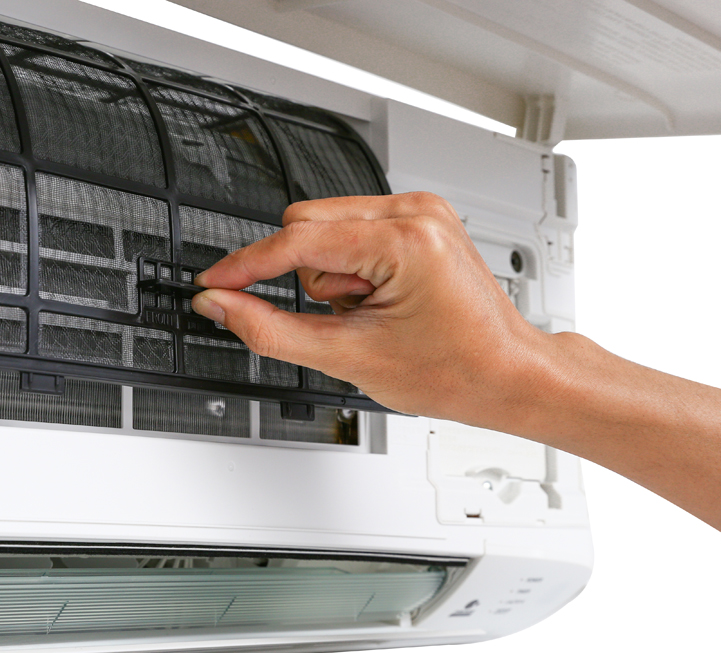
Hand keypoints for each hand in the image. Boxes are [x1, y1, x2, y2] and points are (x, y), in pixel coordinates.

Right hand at [192, 192, 553, 428]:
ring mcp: (420, 211)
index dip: (245, 267)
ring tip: (373, 314)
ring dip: (332, 277)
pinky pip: (351, 231)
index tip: (213, 285)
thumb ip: (271, 330)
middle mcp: (415, 211)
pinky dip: (350, 270)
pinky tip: (380, 299)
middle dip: (309, 279)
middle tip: (347, 320)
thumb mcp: (350, 359)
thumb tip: (223, 306)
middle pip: (306, 225)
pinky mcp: (419, 219)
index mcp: (405, 240)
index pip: (297, 241)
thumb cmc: (455, 371)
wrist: (507, 375)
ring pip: (325, 228)